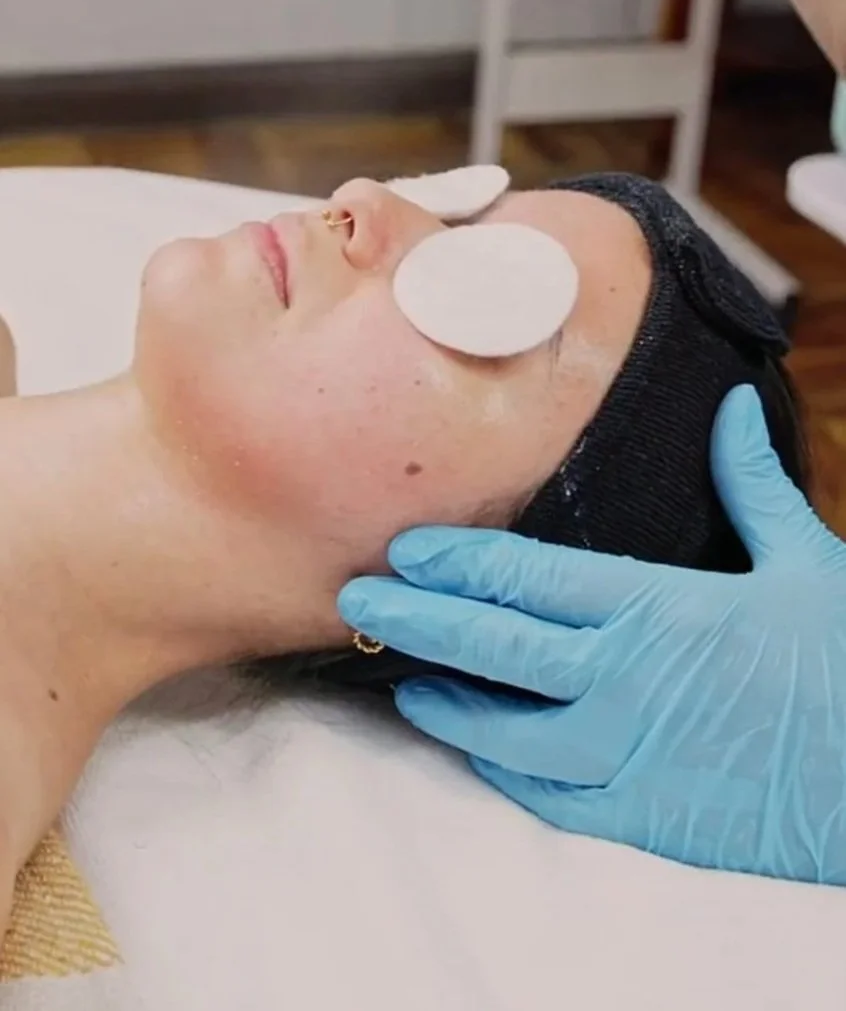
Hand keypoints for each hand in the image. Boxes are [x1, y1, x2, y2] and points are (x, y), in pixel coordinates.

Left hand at [339, 387, 845, 883]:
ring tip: (405, 679)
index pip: (526, 577)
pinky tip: (477, 749)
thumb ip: (749, 483)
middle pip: (491, 646)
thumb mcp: (805, 561)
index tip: (405, 549)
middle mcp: (623, 679)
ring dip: (446, 702)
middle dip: (414, 619)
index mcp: (657, 607)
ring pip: (502, 730)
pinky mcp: (639, 817)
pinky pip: (546, 796)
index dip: (456, 561)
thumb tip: (727, 407)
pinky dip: (500, 770)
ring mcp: (625, 755)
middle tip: (356, 601)